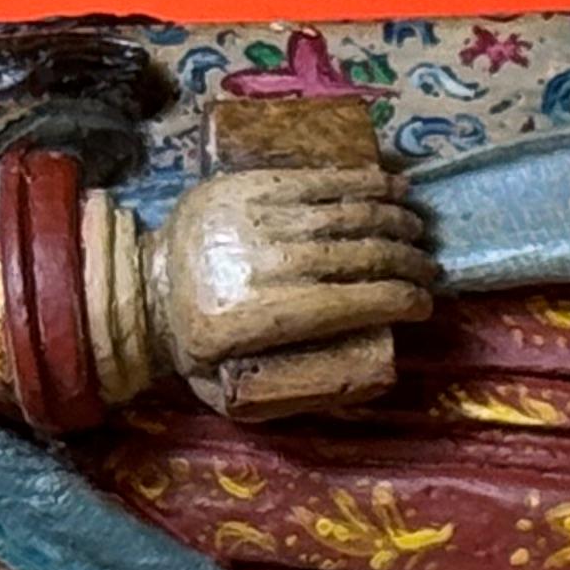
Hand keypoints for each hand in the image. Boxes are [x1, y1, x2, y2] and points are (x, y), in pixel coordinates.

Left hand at [150, 165, 437, 375]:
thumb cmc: (194, 349)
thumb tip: (364, 376)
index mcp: (249, 319)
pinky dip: (360, 181)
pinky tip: (392, 187)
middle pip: (348, 255)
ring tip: (418, 228)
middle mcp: (251, 264)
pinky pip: (313, 178)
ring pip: (338, 212)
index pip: (344, 303)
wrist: (140, 291)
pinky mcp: (242, 185)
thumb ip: (290, 389)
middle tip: (428, 268)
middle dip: (402, 260)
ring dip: (390, 218)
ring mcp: (246, 217)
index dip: (394, 301)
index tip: (424, 305)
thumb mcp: (230, 391)